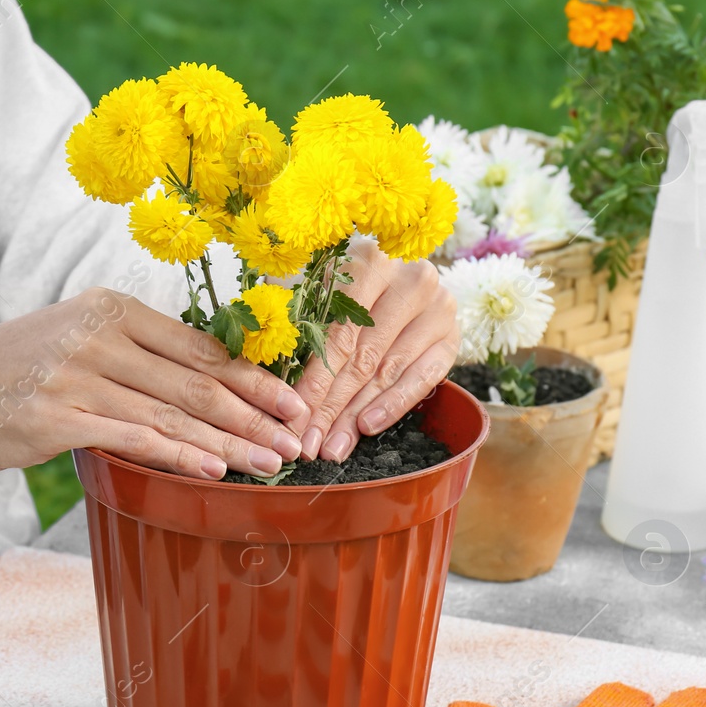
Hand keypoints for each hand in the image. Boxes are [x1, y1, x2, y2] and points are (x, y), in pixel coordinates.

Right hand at [0, 288, 309, 498]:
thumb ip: (135, 357)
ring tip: (272, 463)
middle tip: (302, 440)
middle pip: (196, 380)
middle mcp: (98, 333)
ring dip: (229, 442)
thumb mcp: (74, 343)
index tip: (297, 403)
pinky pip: (132, 436)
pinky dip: (178, 455)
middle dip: (258, 414)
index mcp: (111, 309)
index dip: (256, 379)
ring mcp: (76, 373)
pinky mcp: (54, 415)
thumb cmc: (11, 375)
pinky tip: (212, 470)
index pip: (200, 348)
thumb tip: (211, 388)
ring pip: (172, 412)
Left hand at [287, 240, 459, 461]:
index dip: (314, 378)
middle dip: (330, 405)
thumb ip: (288, 307)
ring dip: (356, 415)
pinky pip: (424, 378)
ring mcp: (437, 307)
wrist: (403, 282)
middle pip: (362, 355)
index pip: (339, 332)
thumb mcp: (312, 285)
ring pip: (388, 371)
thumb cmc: (343, 287)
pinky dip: (394, 405)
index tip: (293, 414)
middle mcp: (410, 279)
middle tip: (307, 442)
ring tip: (331, 447)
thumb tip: (254, 339)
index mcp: (369, 260)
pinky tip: (367, 427)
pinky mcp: (452, 335)